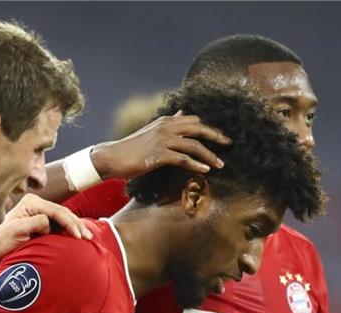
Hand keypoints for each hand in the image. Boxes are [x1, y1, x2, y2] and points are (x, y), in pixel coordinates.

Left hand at [0, 194, 92, 264]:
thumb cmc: (3, 241)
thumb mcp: (17, 230)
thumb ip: (34, 223)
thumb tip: (48, 222)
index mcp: (31, 202)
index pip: (56, 211)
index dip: (69, 222)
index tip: (78, 236)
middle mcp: (37, 204)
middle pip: (63, 212)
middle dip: (77, 224)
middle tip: (88, 237)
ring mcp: (40, 212)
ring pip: (64, 217)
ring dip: (77, 227)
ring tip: (88, 237)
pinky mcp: (42, 221)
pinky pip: (60, 223)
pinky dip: (71, 229)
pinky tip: (80, 235)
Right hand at [90, 111, 229, 179]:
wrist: (111, 157)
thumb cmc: (131, 148)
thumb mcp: (152, 131)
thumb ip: (169, 124)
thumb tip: (181, 113)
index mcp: (166, 121)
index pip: (194, 120)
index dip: (209, 127)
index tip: (221, 137)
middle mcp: (166, 127)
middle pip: (198, 128)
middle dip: (216, 136)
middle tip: (229, 144)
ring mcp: (162, 140)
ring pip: (194, 145)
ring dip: (210, 155)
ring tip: (220, 164)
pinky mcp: (158, 154)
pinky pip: (183, 159)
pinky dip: (196, 164)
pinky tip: (205, 170)